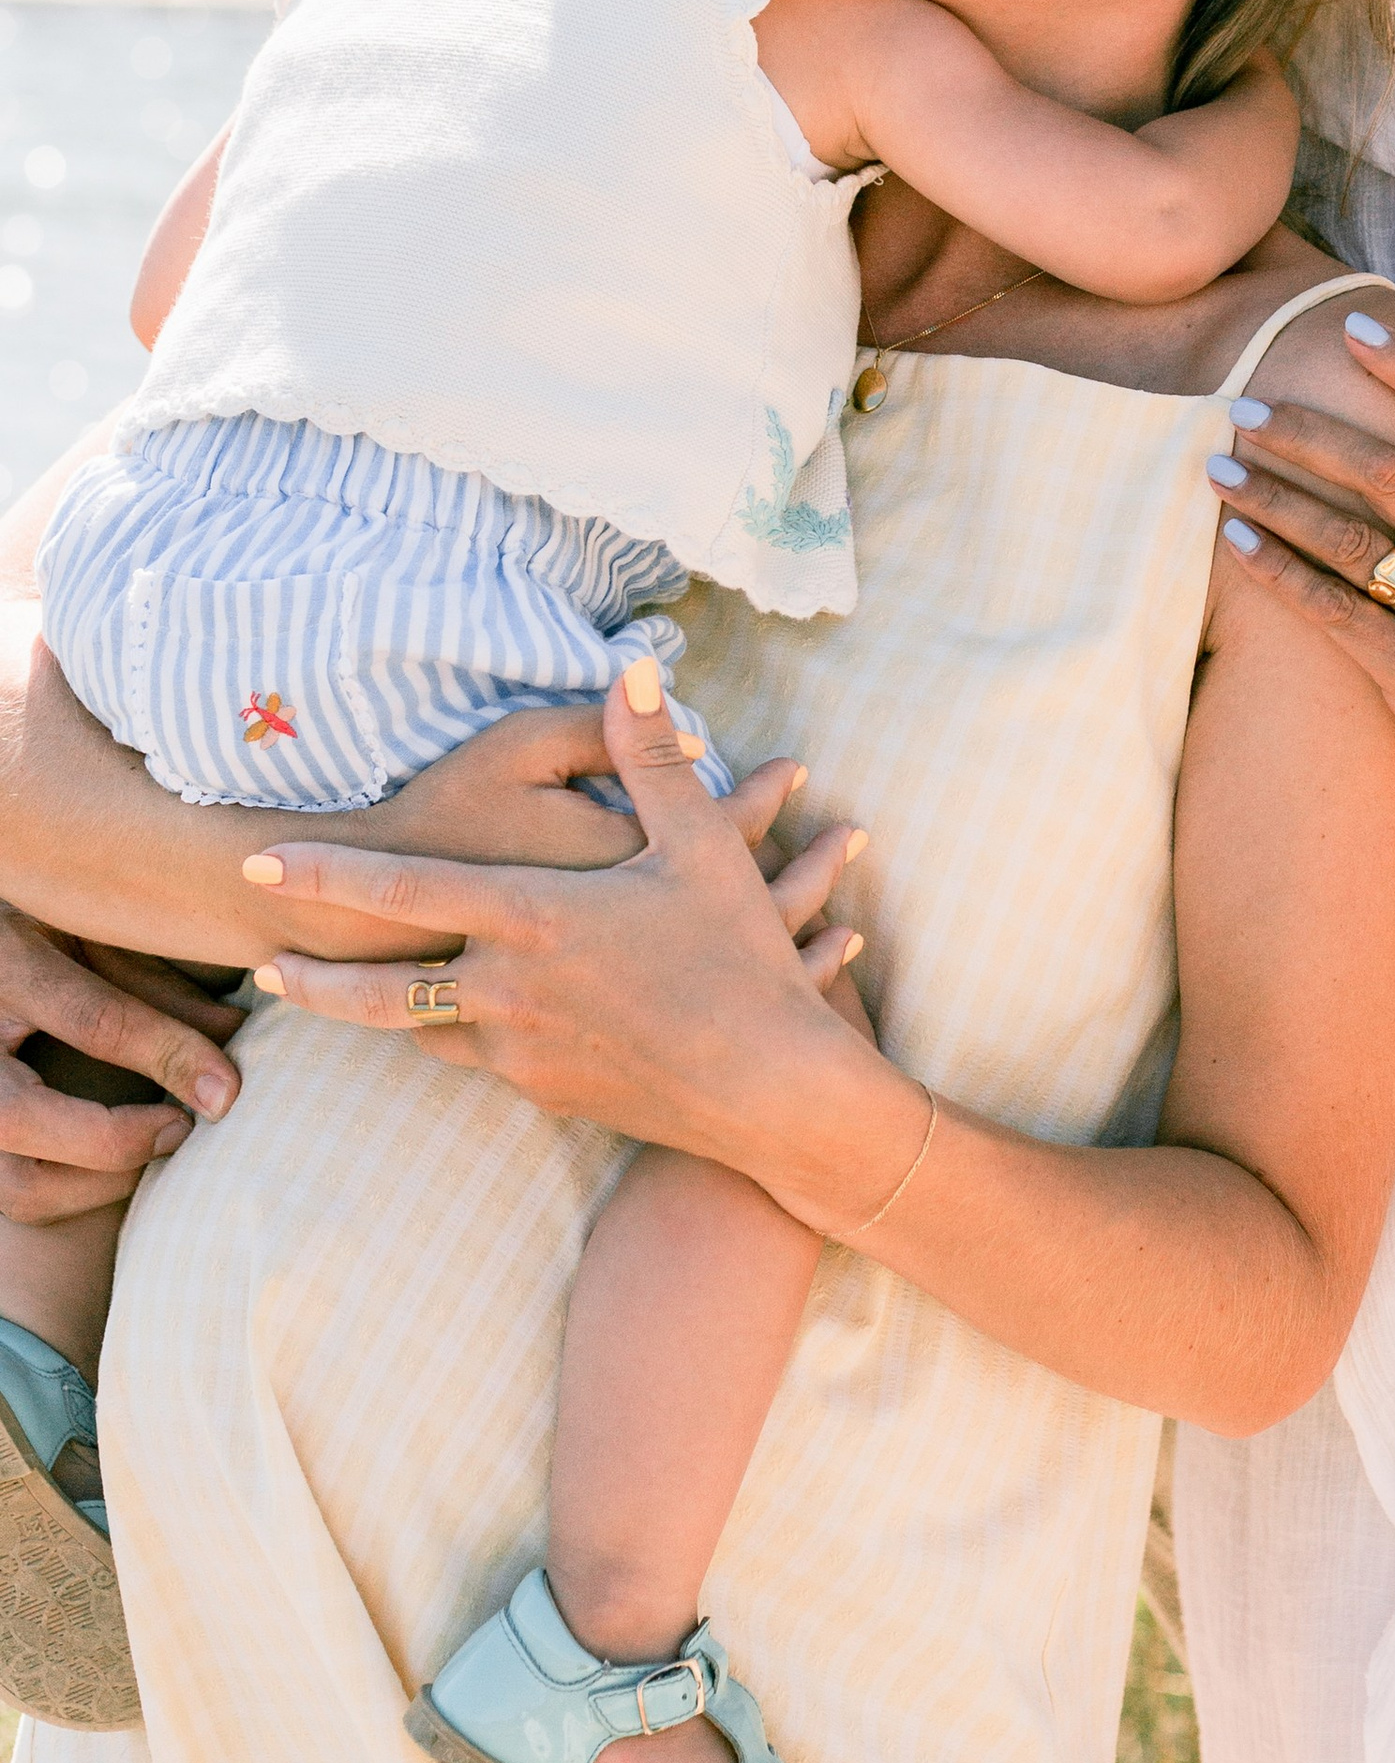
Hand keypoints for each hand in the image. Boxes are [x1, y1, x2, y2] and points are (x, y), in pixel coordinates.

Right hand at [0, 905, 243, 1223]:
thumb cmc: (44, 930)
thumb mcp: (93, 933)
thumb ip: (154, 980)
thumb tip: (236, 1030)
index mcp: (7, 967)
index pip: (89, 1022)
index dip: (166, 1057)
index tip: (225, 1089)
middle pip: (18, 1119)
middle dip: (113, 1142)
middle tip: (182, 1128)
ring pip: (14, 1182)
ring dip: (96, 1183)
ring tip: (153, 1147)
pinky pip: (14, 1196)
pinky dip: (74, 1197)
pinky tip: (121, 1165)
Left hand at [246, 665, 874, 1185]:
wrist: (770, 1092)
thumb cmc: (738, 961)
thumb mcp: (701, 846)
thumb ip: (651, 756)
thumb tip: (632, 669)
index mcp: (532, 919)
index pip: (402, 890)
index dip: (323, 874)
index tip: (257, 865)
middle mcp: (508, 991)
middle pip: (379, 992)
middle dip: (315, 979)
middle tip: (264, 965)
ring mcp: (522, 1052)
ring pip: (423, 1033)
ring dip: (381, 1016)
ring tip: (346, 1000)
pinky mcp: (548, 1093)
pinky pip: (482, 1059)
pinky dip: (460, 1038)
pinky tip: (462, 1029)